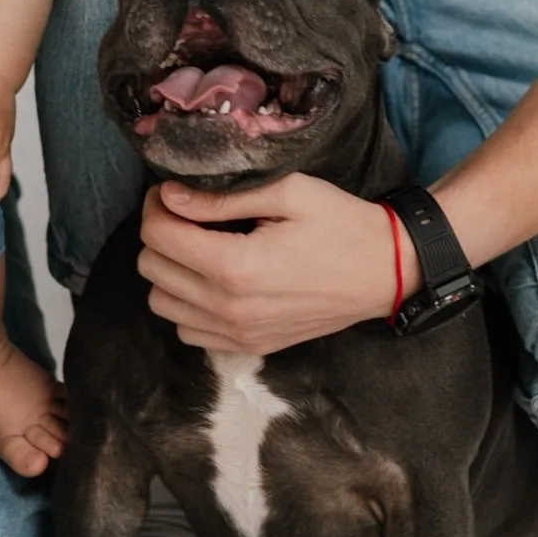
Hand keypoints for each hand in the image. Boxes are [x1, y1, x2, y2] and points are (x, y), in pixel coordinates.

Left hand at [136, 174, 402, 352]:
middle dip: (160, 233)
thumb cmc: (340, 224)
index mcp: (237, 266)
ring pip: (162, 303)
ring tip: (198, 244)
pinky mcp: (249, 346)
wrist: (385, 272)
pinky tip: (212, 277)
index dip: (157, 205)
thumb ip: (221, 197)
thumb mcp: (287, 192)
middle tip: (186, 211)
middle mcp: (230, 309)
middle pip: (152, 269)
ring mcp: (239, 334)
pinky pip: (188, 330)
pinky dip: (187, 302)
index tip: (173, 190)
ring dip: (169, 269)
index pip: (158, 237)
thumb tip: (169, 196)